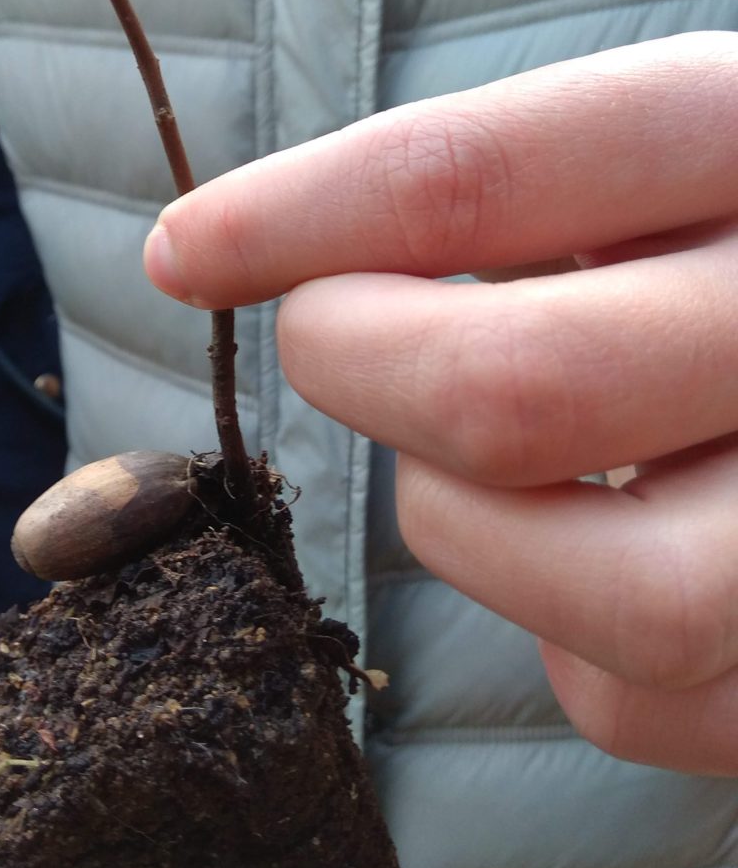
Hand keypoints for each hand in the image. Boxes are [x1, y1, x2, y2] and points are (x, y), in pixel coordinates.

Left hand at [144, 33, 737, 775]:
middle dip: (356, 372)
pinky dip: (560, 636)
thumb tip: (215, 255)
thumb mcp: (638, 165)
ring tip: (481, 456)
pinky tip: (584, 542)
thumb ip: (493, 194)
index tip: (181, 252)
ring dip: (467, 527)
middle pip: (512, 393)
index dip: (296, 218)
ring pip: (616, 596)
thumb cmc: (712, 252)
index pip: (478, 178)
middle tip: (331, 341)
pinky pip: (639, 702)